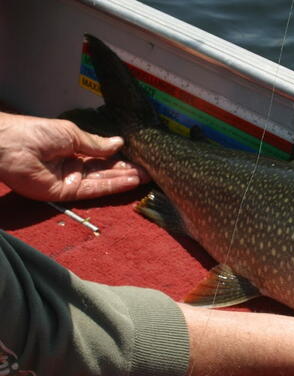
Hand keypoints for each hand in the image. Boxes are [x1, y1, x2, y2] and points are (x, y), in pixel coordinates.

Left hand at [0, 112, 148, 200]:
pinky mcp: (66, 194)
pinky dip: (112, 186)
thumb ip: (96, 144)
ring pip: (102, 181)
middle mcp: (72, 166)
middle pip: (103, 170)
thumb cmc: (36, 132)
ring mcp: (70, 181)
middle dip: (126, 170)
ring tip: (145, 176)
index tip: (138, 158)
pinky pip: (93, 190)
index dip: (118, 157)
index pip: (100, 156)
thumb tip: (119, 144)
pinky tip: (129, 181)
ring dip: (124, 179)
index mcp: (71, 148)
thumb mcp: (72, 134)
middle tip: (149, 170)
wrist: (9, 146)